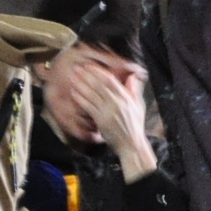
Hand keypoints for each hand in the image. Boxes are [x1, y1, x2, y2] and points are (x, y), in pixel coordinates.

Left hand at [60, 60, 156, 179]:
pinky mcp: (101, 120)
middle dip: (87, 75)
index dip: (98, 71)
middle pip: (99, 84)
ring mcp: (108, 111)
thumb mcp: (138, 105)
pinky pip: (88, 107)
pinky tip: (73, 93)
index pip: (110, 80)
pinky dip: (80, 98)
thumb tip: (131, 76)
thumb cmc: (135, 126)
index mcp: (126, 97)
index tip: (89, 65)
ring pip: (92, 94)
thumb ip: (133, 90)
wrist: (131, 144)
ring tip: (72, 77)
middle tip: (76, 68)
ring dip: (81, 84)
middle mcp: (117, 102)